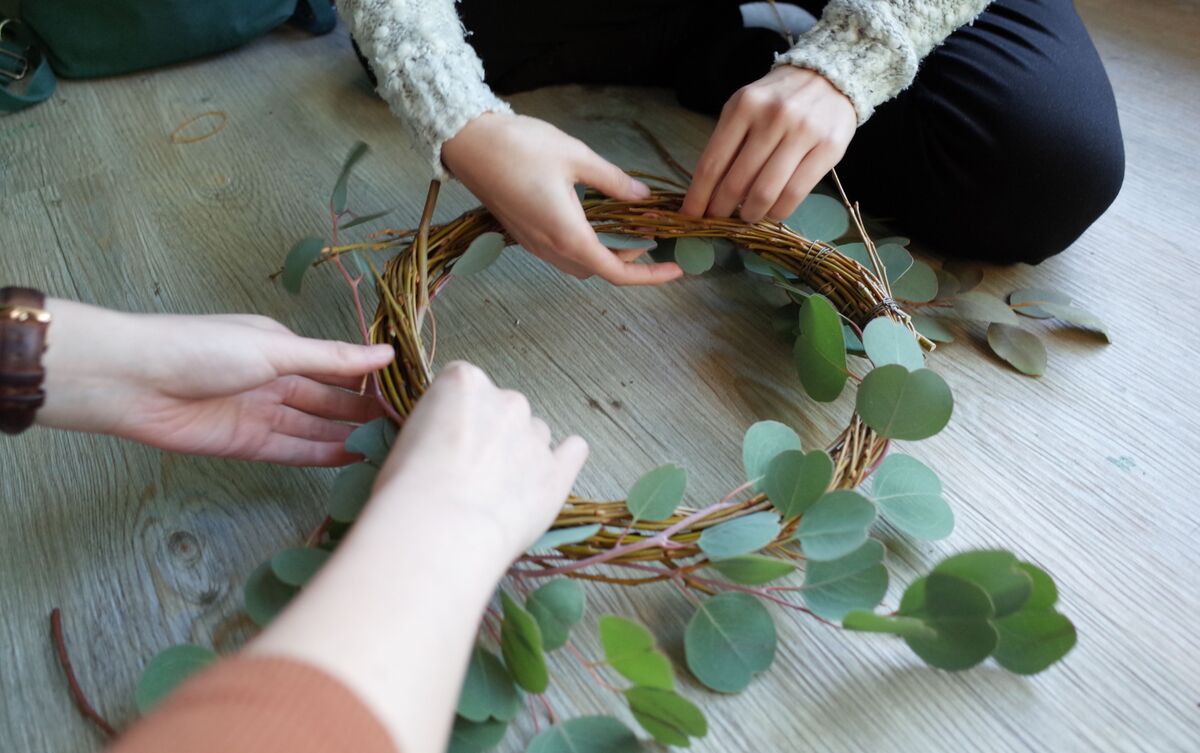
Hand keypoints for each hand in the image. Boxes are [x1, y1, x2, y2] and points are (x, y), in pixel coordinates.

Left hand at [37, 300, 394, 465]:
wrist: (136, 381)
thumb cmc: (202, 349)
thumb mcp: (276, 348)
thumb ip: (332, 358)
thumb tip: (387, 354)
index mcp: (282, 348)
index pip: (336, 367)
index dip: (369, 381)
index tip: (407, 393)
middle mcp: (275, 381)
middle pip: (329, 401)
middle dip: (364, 412)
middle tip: (406, 426)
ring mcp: (262, 414)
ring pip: (315, 428)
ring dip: (348, 437)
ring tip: (389, 447)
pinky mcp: (247, 444)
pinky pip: (292, 450)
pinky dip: (321, 455)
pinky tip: (352, 459)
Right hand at [250, 363, 587, 752]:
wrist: (438, 530)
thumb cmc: (405, 489)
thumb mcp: (401, 442)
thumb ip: (432, 428)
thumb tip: (437, 442)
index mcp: (464, 381)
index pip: (464, 384)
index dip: (454, 416)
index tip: (443, 442)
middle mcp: (506, 399)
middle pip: (503, 408)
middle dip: (491, 434)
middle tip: (467, 472)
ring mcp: (536, 434)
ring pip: (534, 433)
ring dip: (520, 453)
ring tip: (497, 491)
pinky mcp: (558, 471)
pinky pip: (573, 451)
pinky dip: (563, 460)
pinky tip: (549, 475)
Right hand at [442, 112, 682, 285]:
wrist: (468, 144)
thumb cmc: (521, 146)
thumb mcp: (577, 157)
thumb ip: (614, 182)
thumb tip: (643, 197)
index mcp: (568, 234)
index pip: (616, 271)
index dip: (649, 275)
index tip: (675, 270)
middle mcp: (550, 248)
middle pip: (599, 270)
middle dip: (630, 260)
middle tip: (653, 234)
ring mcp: (534, 245)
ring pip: (579, 264)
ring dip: (606, 254)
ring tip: (628, 229)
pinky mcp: (523, 235)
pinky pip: (561, 253)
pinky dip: (586, 246)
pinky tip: (595, 221)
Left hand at [682, 66, 855, 222]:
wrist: (830, 75)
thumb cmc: (779, 99)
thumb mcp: (747, 108)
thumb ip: (729, 142)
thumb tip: (709, 192)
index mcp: (744, 106)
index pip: (713, 162)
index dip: (698, 196)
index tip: (690, 216)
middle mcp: (773, 117)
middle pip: (736, 182)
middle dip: (721, 209)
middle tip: (718, 220)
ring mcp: (803, 132)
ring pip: (765, 192)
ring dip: (750, 214)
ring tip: (746, 217)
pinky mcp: (829, 148)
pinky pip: (795, 192)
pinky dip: (778, 211)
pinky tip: (772, 212)